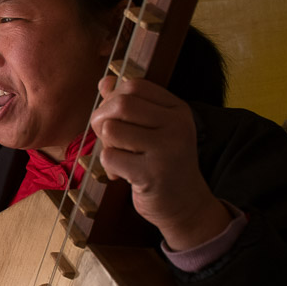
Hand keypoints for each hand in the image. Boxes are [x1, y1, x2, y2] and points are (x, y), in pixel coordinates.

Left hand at [91, 76, 230, 250]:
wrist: (185, 205)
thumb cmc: (161, 163)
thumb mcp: (151, 129)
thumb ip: (129, 105)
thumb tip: (105, 81)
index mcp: (177, 109)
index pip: (134, 85)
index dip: (113, 98)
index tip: (115, 119)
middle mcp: (176, 125)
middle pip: (120, 104)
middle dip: (102, 119)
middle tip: (107, 138)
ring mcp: (167, 149)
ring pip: (111, 129)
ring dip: (106, 145)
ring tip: (119, 157)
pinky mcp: (152, 174)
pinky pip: (110, 157)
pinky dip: (108, 166)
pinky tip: (122, 175)